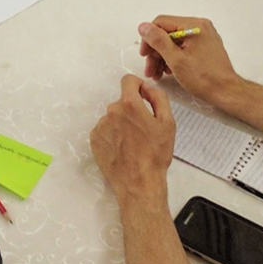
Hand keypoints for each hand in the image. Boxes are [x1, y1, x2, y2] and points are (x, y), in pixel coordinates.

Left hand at [90, 75, 176, 202]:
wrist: (139, 183)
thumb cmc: (155, 154)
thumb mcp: (168, 123)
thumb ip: (158, 98)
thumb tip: (147, 88)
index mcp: (129, 104)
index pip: (128, 81)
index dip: (138, 86)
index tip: (143, 97)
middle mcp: (111, 112)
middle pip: (122, 102)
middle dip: (132, 110)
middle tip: (144, 129)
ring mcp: (101, 126)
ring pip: (113, 117)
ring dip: (122, 123)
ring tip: (133, 143)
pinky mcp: (95, 140)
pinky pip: (105, 130)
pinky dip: (113, 135)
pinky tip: (123, 148)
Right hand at [137, 17, 242, 105]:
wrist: (226, 92)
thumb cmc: (206, 79)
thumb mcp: (176, 60)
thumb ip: (158, 42)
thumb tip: (144, 27)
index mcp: (194, 26)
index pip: (162, 23)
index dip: (149, 38)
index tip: (145, 54)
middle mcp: (199, 27)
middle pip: (167, 33)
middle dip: (156, 51)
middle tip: (150, 68)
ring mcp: (202, 37)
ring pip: (174, 42)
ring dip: (162, 57)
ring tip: (157, 73)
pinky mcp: (203, 46)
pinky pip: (183, 47)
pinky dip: (173, 58)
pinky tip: (167, 71)